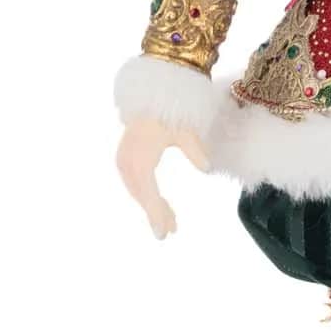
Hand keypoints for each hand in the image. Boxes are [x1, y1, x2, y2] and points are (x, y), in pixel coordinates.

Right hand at [115, 119, 209, 238]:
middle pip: (142, 196)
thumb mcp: (186, 132)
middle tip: (171, 231)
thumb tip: (208, 169)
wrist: (149, 98)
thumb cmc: (169, 114)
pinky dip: (147, 196)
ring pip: (138, 192)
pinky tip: (161, 205)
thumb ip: (196, 150)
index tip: (166, 232)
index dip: (157, 214)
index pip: (149, 193)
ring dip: (152, 206)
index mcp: (141, 157)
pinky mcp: (124, 160)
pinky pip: (135, 184)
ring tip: (172, 222)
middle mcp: (127, 162)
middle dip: (156, 214)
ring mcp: (123, 161)